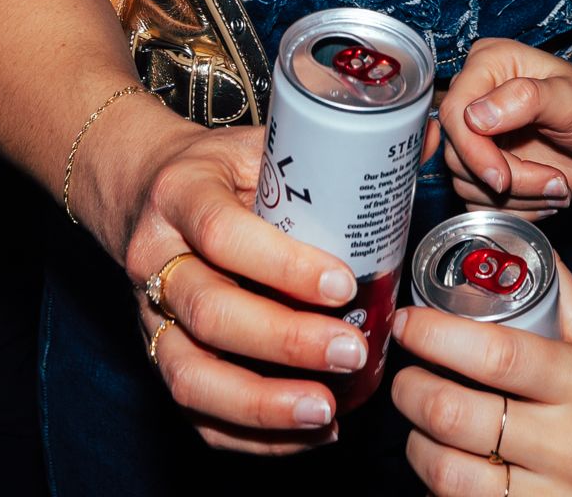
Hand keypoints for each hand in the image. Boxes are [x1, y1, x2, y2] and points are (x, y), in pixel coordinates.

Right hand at [122, 123, 366, 455]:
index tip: (343, 285)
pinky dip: (249, 434)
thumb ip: (332, 147)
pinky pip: (194, 410)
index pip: (223, 232)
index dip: (283, 265)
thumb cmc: (217, 167)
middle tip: (350, 353)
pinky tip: (305, 433)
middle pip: (211, 312)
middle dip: (284, 342)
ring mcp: (147, 315)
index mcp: (182, 192)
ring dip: (262, 405)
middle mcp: (155, 258)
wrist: (144, 190)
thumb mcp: (259, 140)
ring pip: (191, 375)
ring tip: (326, 412)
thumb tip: (427, 137)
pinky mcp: (155, 355)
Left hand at [392, 262, 571, 496]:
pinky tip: (443, 462)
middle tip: (404, 373)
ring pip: (451, 475)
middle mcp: (568, 442)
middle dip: (412, 390)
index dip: (438, 336)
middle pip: (459, 417)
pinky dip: (440, 485)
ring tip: (416, 421)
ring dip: (416, 443)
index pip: (497, 355)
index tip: (408, 321)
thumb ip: (565, 296)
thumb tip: (517, 244)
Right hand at [438, 39, 571, 211]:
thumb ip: (525, 99)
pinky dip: (515, 209)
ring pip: (468, 183)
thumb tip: (475, 117)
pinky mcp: (490, 167)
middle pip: (459, 154)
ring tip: (557, 185)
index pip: (455, 112)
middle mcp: (478, 97)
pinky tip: (547, 194)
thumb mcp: (571, 98)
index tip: (504, 179)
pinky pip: (479, 202)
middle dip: (509, 179)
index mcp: (489, 64)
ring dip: (517, 197)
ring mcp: (482, 135)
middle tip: (554, 181)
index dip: (474, 151)